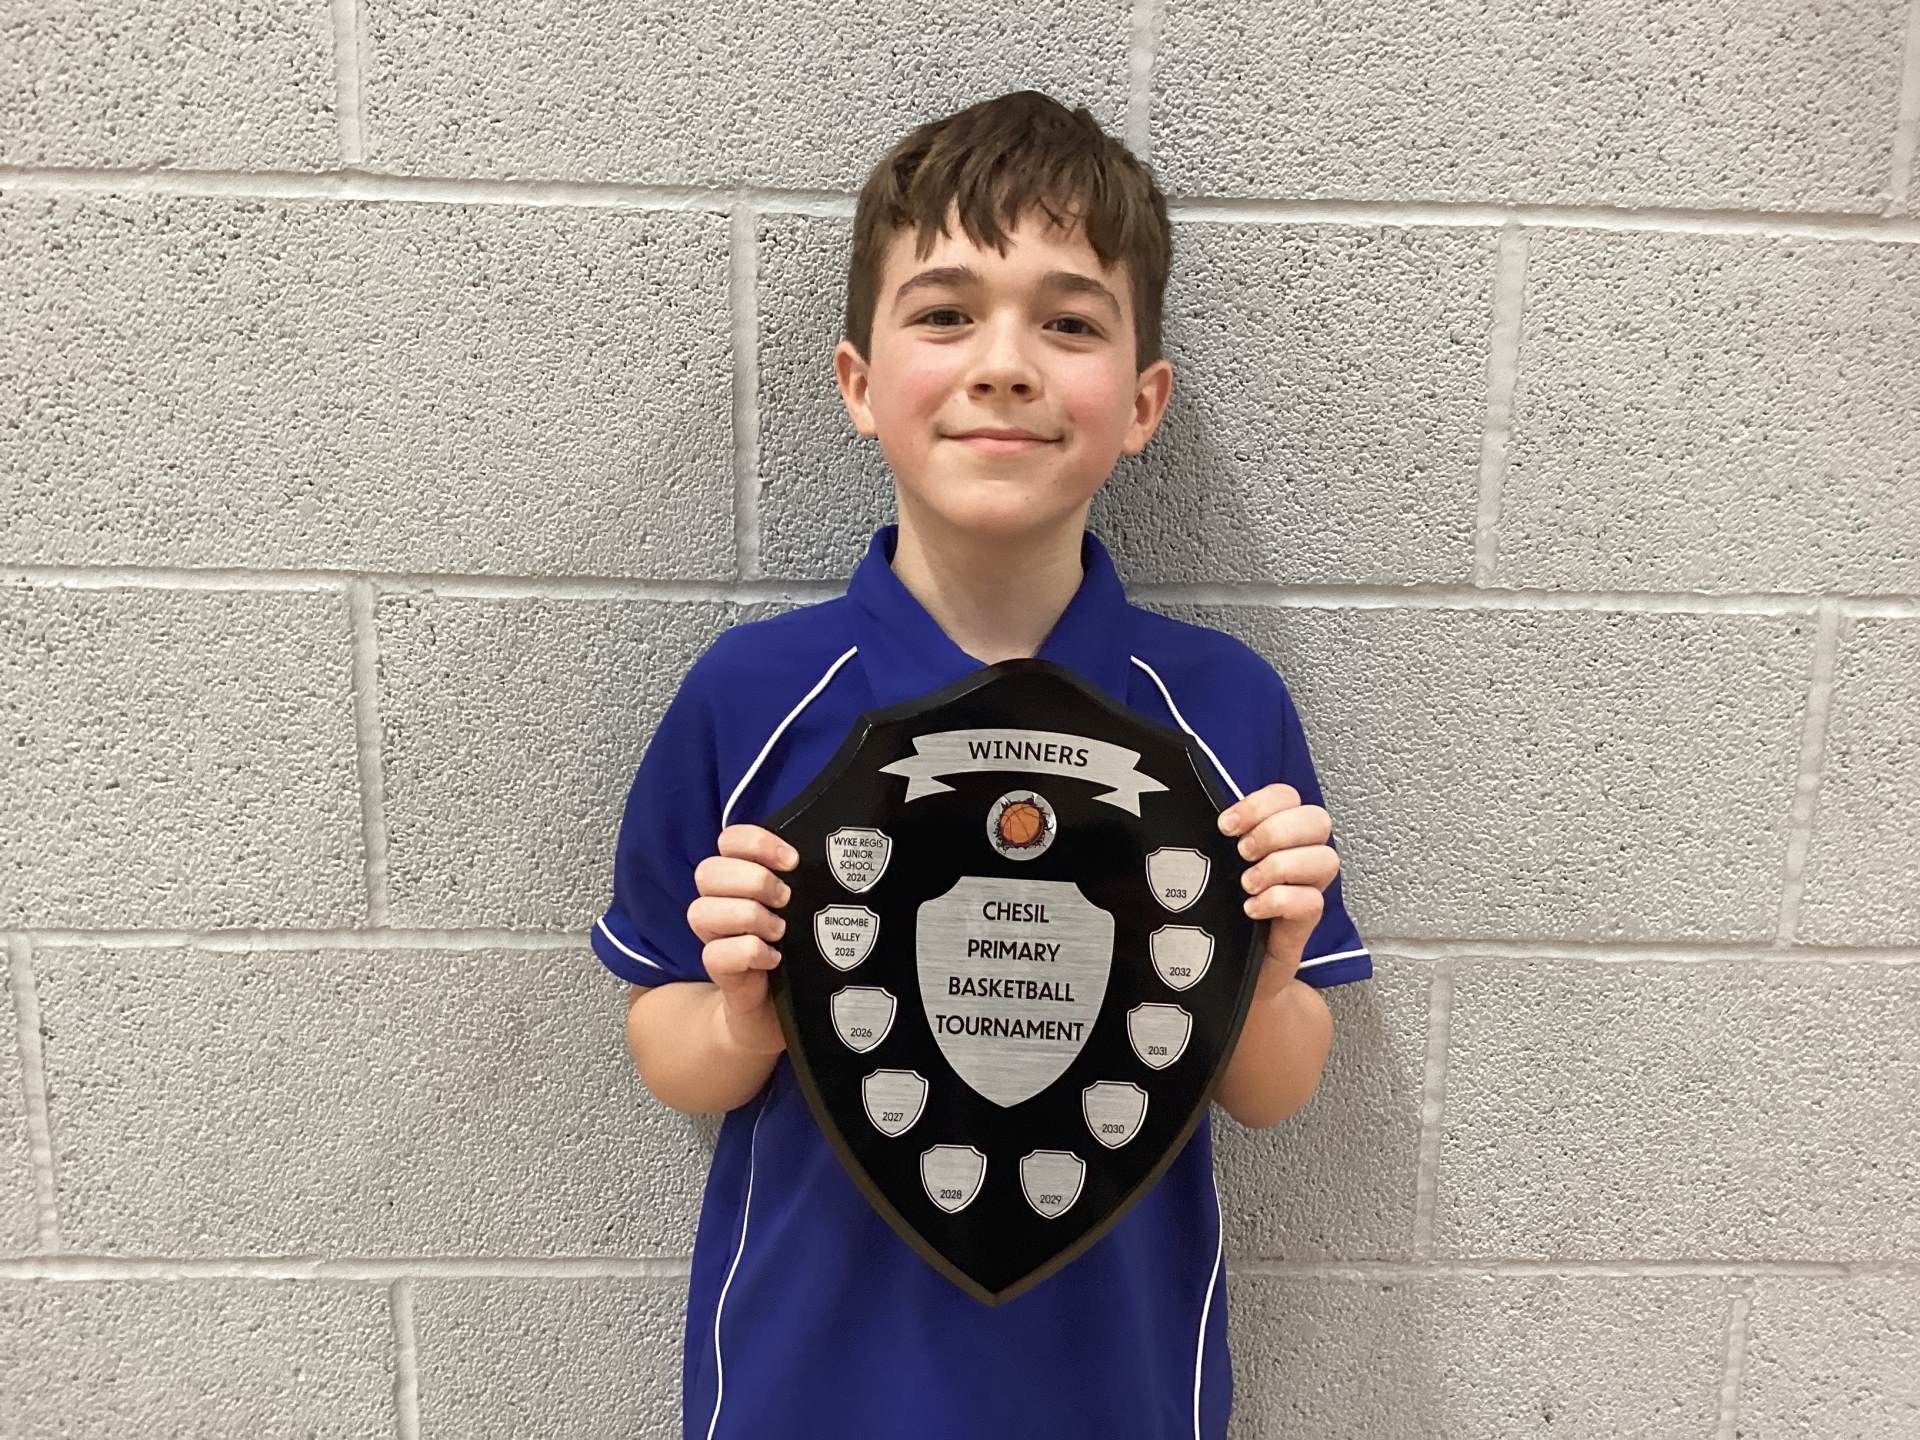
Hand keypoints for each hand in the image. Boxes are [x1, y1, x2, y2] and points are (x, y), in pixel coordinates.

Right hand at [687, 823, 798, 1056]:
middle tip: (786, 898)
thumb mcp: (805, 909)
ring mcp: (715, 939)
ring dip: (747, 916)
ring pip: (701, 910)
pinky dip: (748, 951)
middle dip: (752, 879)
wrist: (780, 1013)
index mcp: (739, 880)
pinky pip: (715, 954)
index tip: (792, 860)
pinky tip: (774, 959)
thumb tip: (837, 852)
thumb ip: (805, 880)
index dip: (755, 842)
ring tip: (781, 931)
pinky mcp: (720, 974)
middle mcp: (719, 905)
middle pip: (708, 871)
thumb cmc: (797, 951)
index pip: (729, 841)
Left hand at [1217, 784, 1339, 995]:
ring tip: (1246, 883)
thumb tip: (1190, 811)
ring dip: (1280, 866)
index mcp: (1279, 835)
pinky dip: (1279, 900)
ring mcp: (1307, 889)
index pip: (1288, 796)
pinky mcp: (1306, 924)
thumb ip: (1213, 839)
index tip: (1226, 826)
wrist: (1223, 972)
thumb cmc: (1218, 912)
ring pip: (1325, 858)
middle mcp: (1300, 857)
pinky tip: (1252, 909)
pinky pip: (1312, 901)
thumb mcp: (1210, 867)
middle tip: (1242, 852)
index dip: (1260, 804)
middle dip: (1275, 830)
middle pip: (1317, 820)